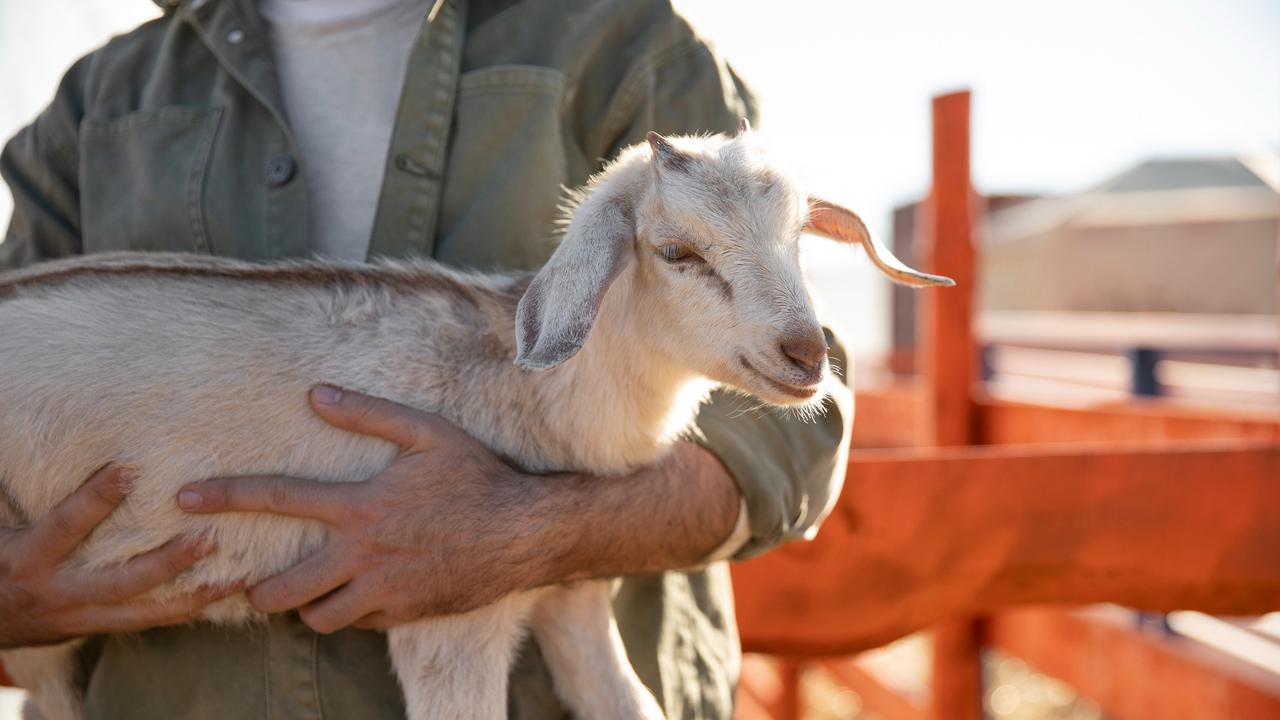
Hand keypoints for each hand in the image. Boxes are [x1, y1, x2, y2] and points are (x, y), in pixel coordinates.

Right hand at [0, 465, 237, 647]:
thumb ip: (21, 497)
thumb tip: (15, 438)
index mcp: (29, 559)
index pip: (67, 525)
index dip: (96, 498)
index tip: (131, 468)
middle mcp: (58, 592)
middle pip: (122, 580)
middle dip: (168, 562)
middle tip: (210, 538)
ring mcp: (81, 616)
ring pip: (146, 610)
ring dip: (194, 594)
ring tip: (238, 575)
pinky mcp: (97, 627)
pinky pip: (149, 622)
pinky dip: (186, 610)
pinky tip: (223, 595)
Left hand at [177, 387, 552, 632]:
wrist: (525, 532)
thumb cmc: (476, 477)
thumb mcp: (427, 433)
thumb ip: (368, 415)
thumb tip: (317, 394)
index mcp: (360, 505)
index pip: (276, 498)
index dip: (224, 496)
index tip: (182, 499)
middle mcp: (363, 554)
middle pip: (282, 588)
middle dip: (256, 591)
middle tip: (254, 583)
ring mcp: (384, 590)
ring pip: (317, 618)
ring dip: (306, 606)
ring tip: (311, 591)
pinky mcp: (405, 614)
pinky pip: (359, 624)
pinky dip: (352, 612)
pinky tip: (362, 593)